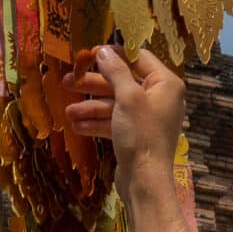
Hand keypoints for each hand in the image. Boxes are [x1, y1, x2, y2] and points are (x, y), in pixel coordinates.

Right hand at [62, 44, 185, 188]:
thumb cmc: (141, 134)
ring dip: (91, 107)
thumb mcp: (128, 97)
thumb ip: (116, 71)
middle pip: (122, 82)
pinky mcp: (136, 135)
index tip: (89, 53)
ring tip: (67, 110)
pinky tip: (76, 126)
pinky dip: (97, 123)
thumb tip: (103, 50)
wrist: (144, 180)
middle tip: (67, 81)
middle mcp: (159, 98)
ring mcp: (147, 118)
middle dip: (94, 84)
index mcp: (165, 84)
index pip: (139, 58)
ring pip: (115, 104)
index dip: (113, 54)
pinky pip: (115, 122)